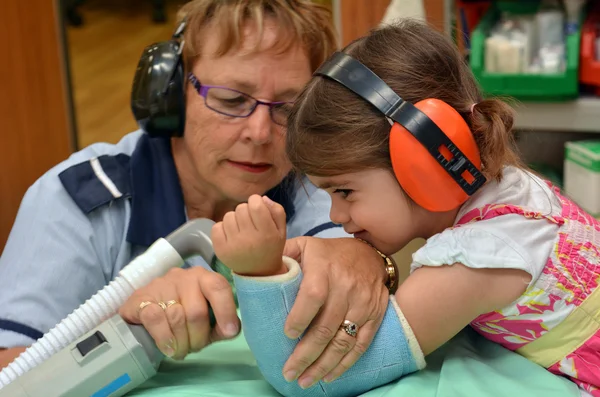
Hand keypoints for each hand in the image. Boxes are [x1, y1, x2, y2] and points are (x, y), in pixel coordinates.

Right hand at [119, 266, 239, 359]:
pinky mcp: (141, 297)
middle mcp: (184, 277)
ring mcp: (161, 285)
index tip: (229, 331)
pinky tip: (168, 348)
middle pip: (197, 312)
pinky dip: (164, 339)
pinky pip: (156, 319)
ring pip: (177, 318)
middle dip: (198, 338)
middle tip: (194, 348)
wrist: (145, 314)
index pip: (219, 287)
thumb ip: (222, 325)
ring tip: (180, 350)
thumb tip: (232, 329)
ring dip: (181, 343)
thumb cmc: (184, 317)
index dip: (226, 310)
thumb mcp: (207, 321)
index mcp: (204, 278)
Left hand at [212, 195, 286, 276]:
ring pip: (228, 216)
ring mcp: (233, 246)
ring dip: (234, 219)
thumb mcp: (281, 230)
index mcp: (267, 234)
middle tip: (249, 221)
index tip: (257, 208)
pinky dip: (223, 228)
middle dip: (245, 211)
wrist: (259, 272)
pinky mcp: (220, 250)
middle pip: (240, 208)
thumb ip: (277, 211)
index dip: (255, 202)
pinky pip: (216, 227)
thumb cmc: (270, 247)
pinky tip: (231, 235)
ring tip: (240, 229)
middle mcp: (249, 240)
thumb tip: (261, 198)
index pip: (255, 204)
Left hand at [281, 237, 388, 387]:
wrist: (370, 254)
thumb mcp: (304, 246)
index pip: (314, 295)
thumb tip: (255, 268)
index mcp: (325, 268)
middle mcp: (346, 286)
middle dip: (306, 354)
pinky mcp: (374, 316)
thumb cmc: (329, 254)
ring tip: (305, 380)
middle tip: (289, 372)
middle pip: (326, 326)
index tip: (287, 334)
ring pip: (343, 340)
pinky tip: (329, 376)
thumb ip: (281, 255)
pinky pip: (360, 344)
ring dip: (323, 365)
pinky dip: (345, 363)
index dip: (300, 316)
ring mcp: (363, 303)